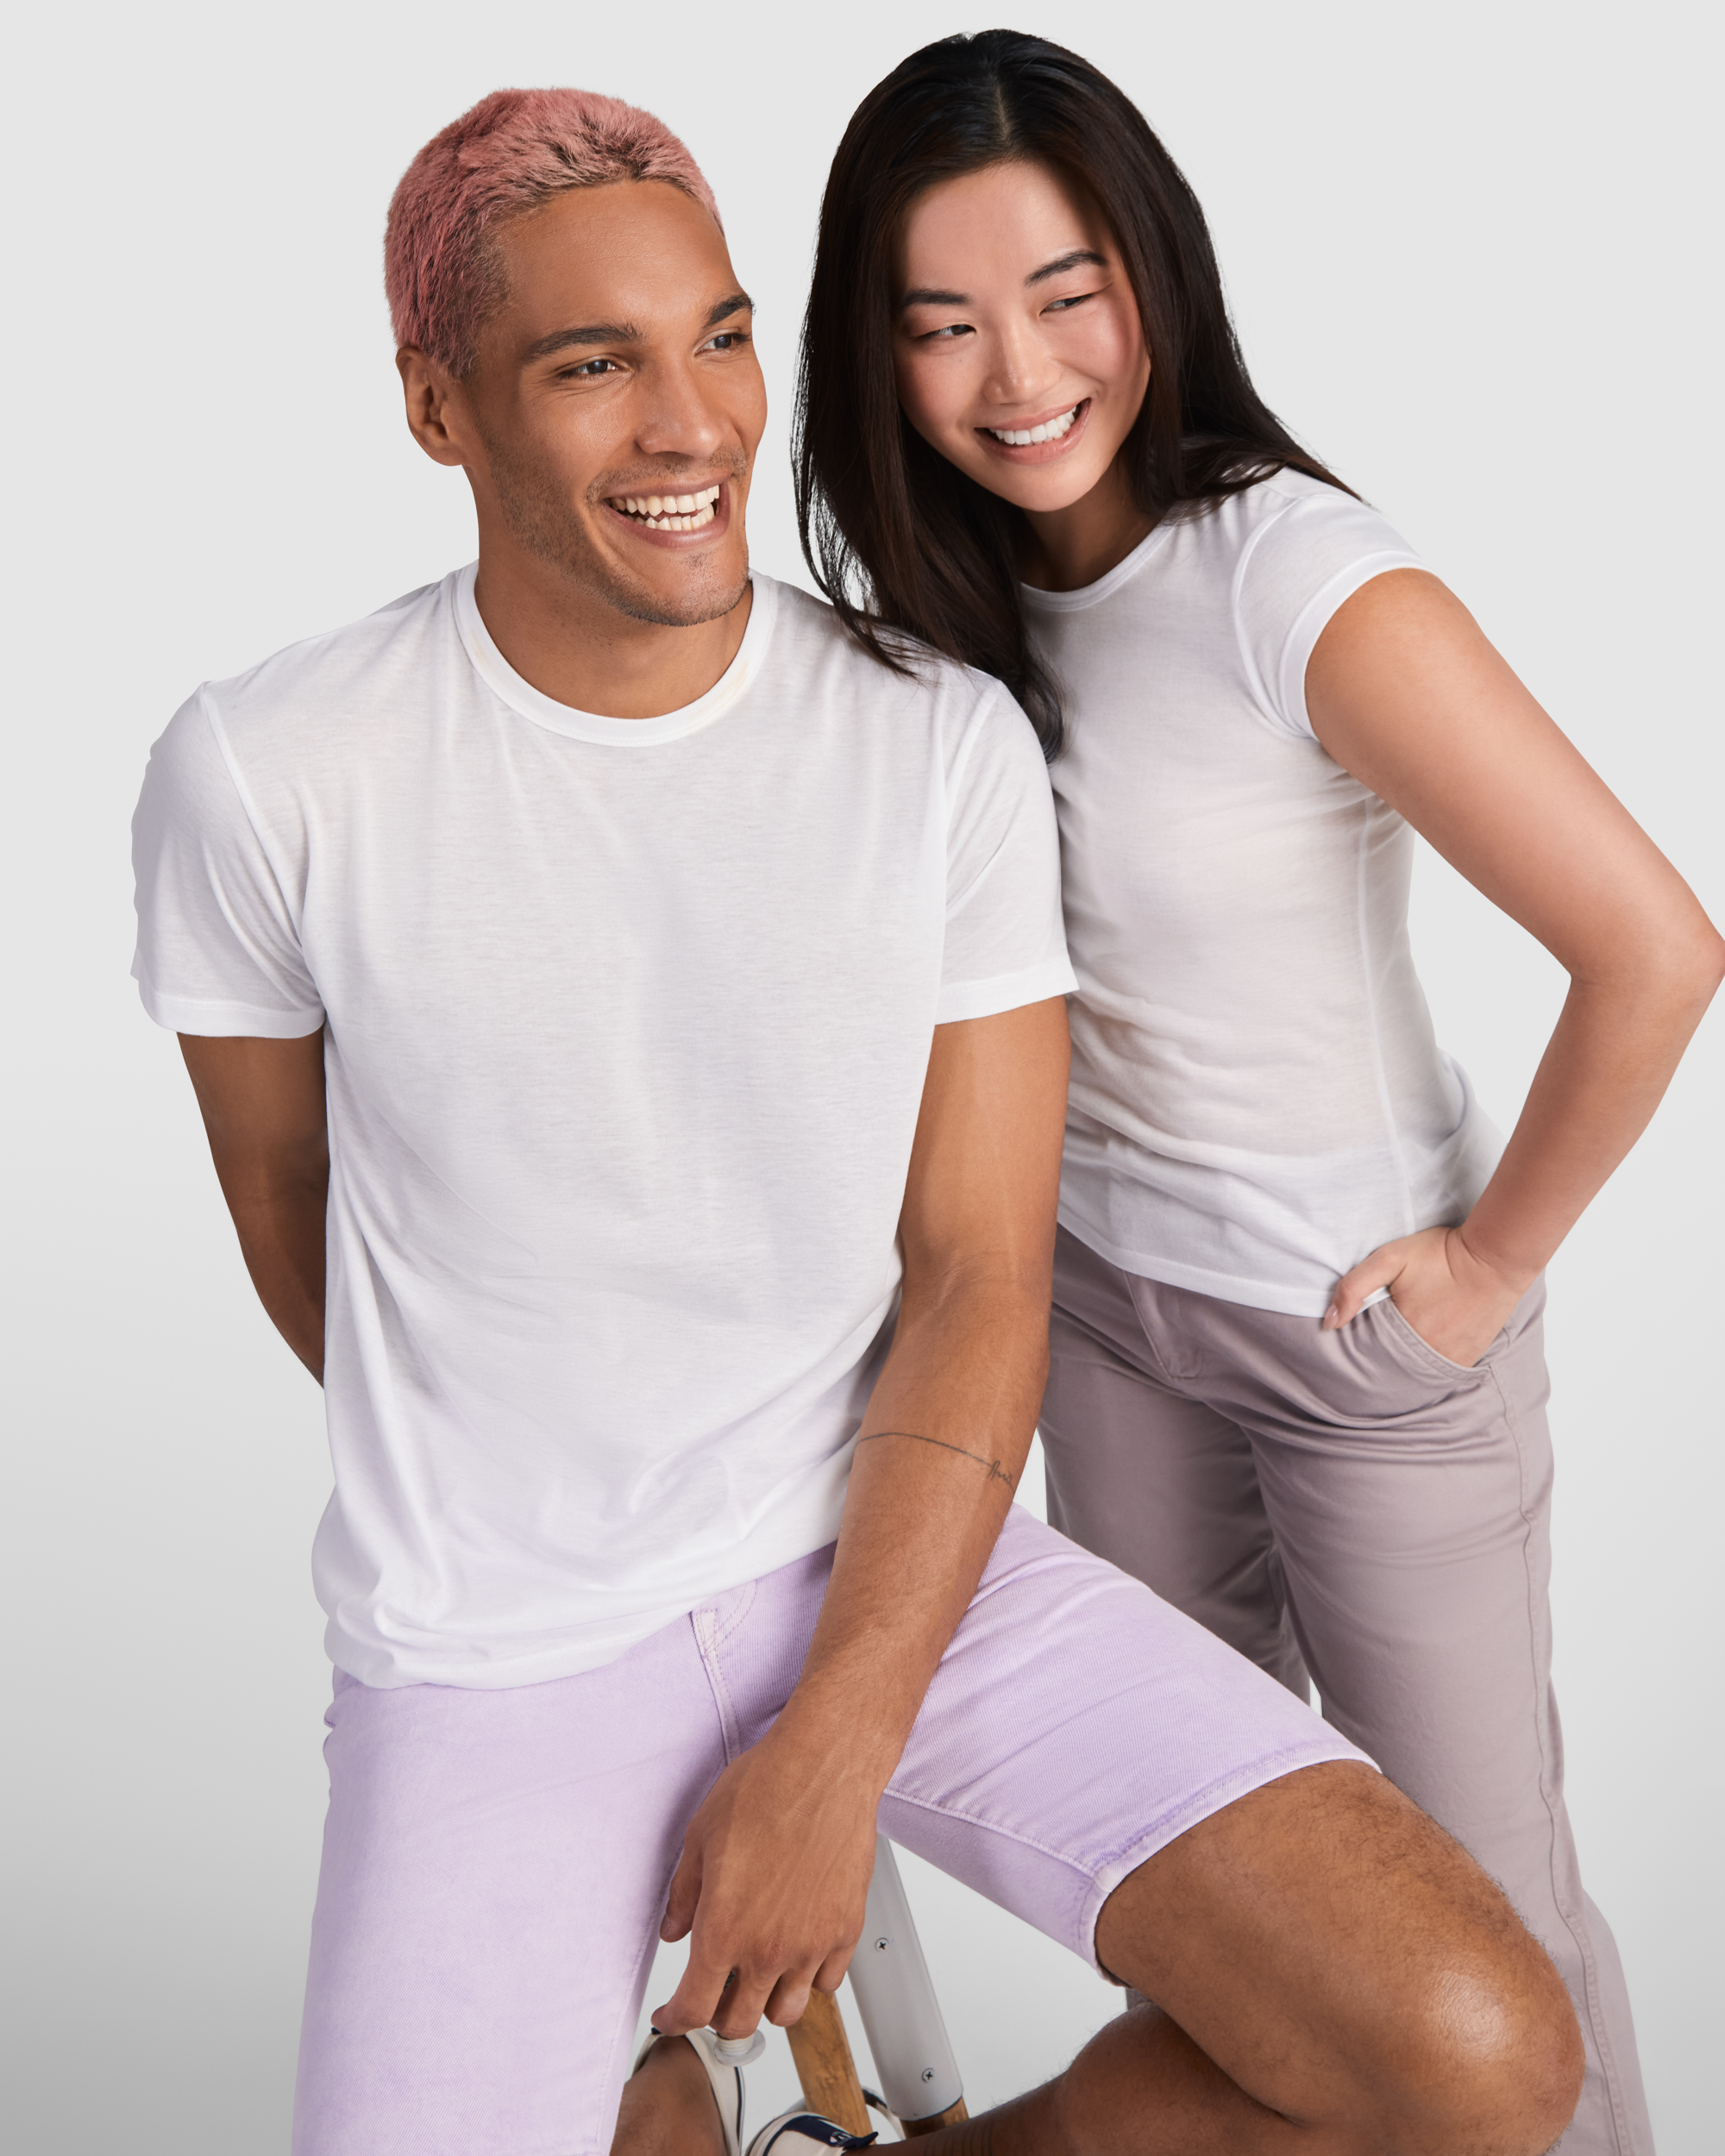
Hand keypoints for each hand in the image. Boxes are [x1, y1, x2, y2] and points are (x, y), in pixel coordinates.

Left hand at [649, 1711, 883, 2042]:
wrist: (823, 1767)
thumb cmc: (763, 1790)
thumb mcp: (700, 1837)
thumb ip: (684, 1895)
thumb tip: (674, 1929)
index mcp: (724, 1930)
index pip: (693, 2008)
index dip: (674, 2019)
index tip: (670, 2014)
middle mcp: (769, 1948)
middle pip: (739, 2022)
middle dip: (717, 2015)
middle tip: (712, 1992)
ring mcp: (811, 1943)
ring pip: (786, 2013)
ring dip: (765, 2004)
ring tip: (757, 1977)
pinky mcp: (846, 1929)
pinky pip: (828, 1981)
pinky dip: (809, 1979)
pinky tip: (798, 1954)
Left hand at [1324, 1224, 1527, 1368]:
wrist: (1495, 1257)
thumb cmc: (1441, 1253)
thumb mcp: (1390, 1258)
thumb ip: (1354, 1287)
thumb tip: (1329, 1323)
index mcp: (1403, 1334)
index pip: (1369, 1353)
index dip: (1361, 1345)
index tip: (1357, 1336)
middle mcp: (1427, 1354)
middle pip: (1391, 1365)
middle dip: (1381, 1356)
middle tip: (1381, 1336)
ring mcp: (1450, 1359)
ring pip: (1415, 1370)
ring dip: (1404, 1361)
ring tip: (1400, 1341)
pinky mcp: (1468, 1358)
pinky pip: (1439, 1369)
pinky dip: (1427, 1361)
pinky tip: (1422, 1344)